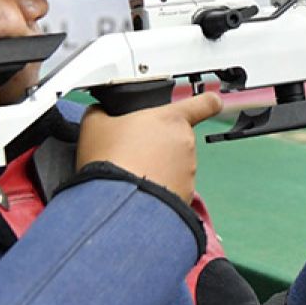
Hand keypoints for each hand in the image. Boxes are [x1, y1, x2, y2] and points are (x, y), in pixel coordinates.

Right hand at [75, 91, 223, 201]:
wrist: (118, 202)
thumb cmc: (110, 160)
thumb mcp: (95, 125)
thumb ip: (102, 112)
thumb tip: (100, 112)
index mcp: (171, 119)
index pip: (205, 103)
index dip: (208, 101)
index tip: (210, 102)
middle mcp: (186, 143)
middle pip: (178, 138)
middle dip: (161, 145)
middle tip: (134, 152)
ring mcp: (189, 171)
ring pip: (176, 165)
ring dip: (159, 168)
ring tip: (132, 173)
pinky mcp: (186, 195)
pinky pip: (173, 188)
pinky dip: (159, 189)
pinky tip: (138, 190)